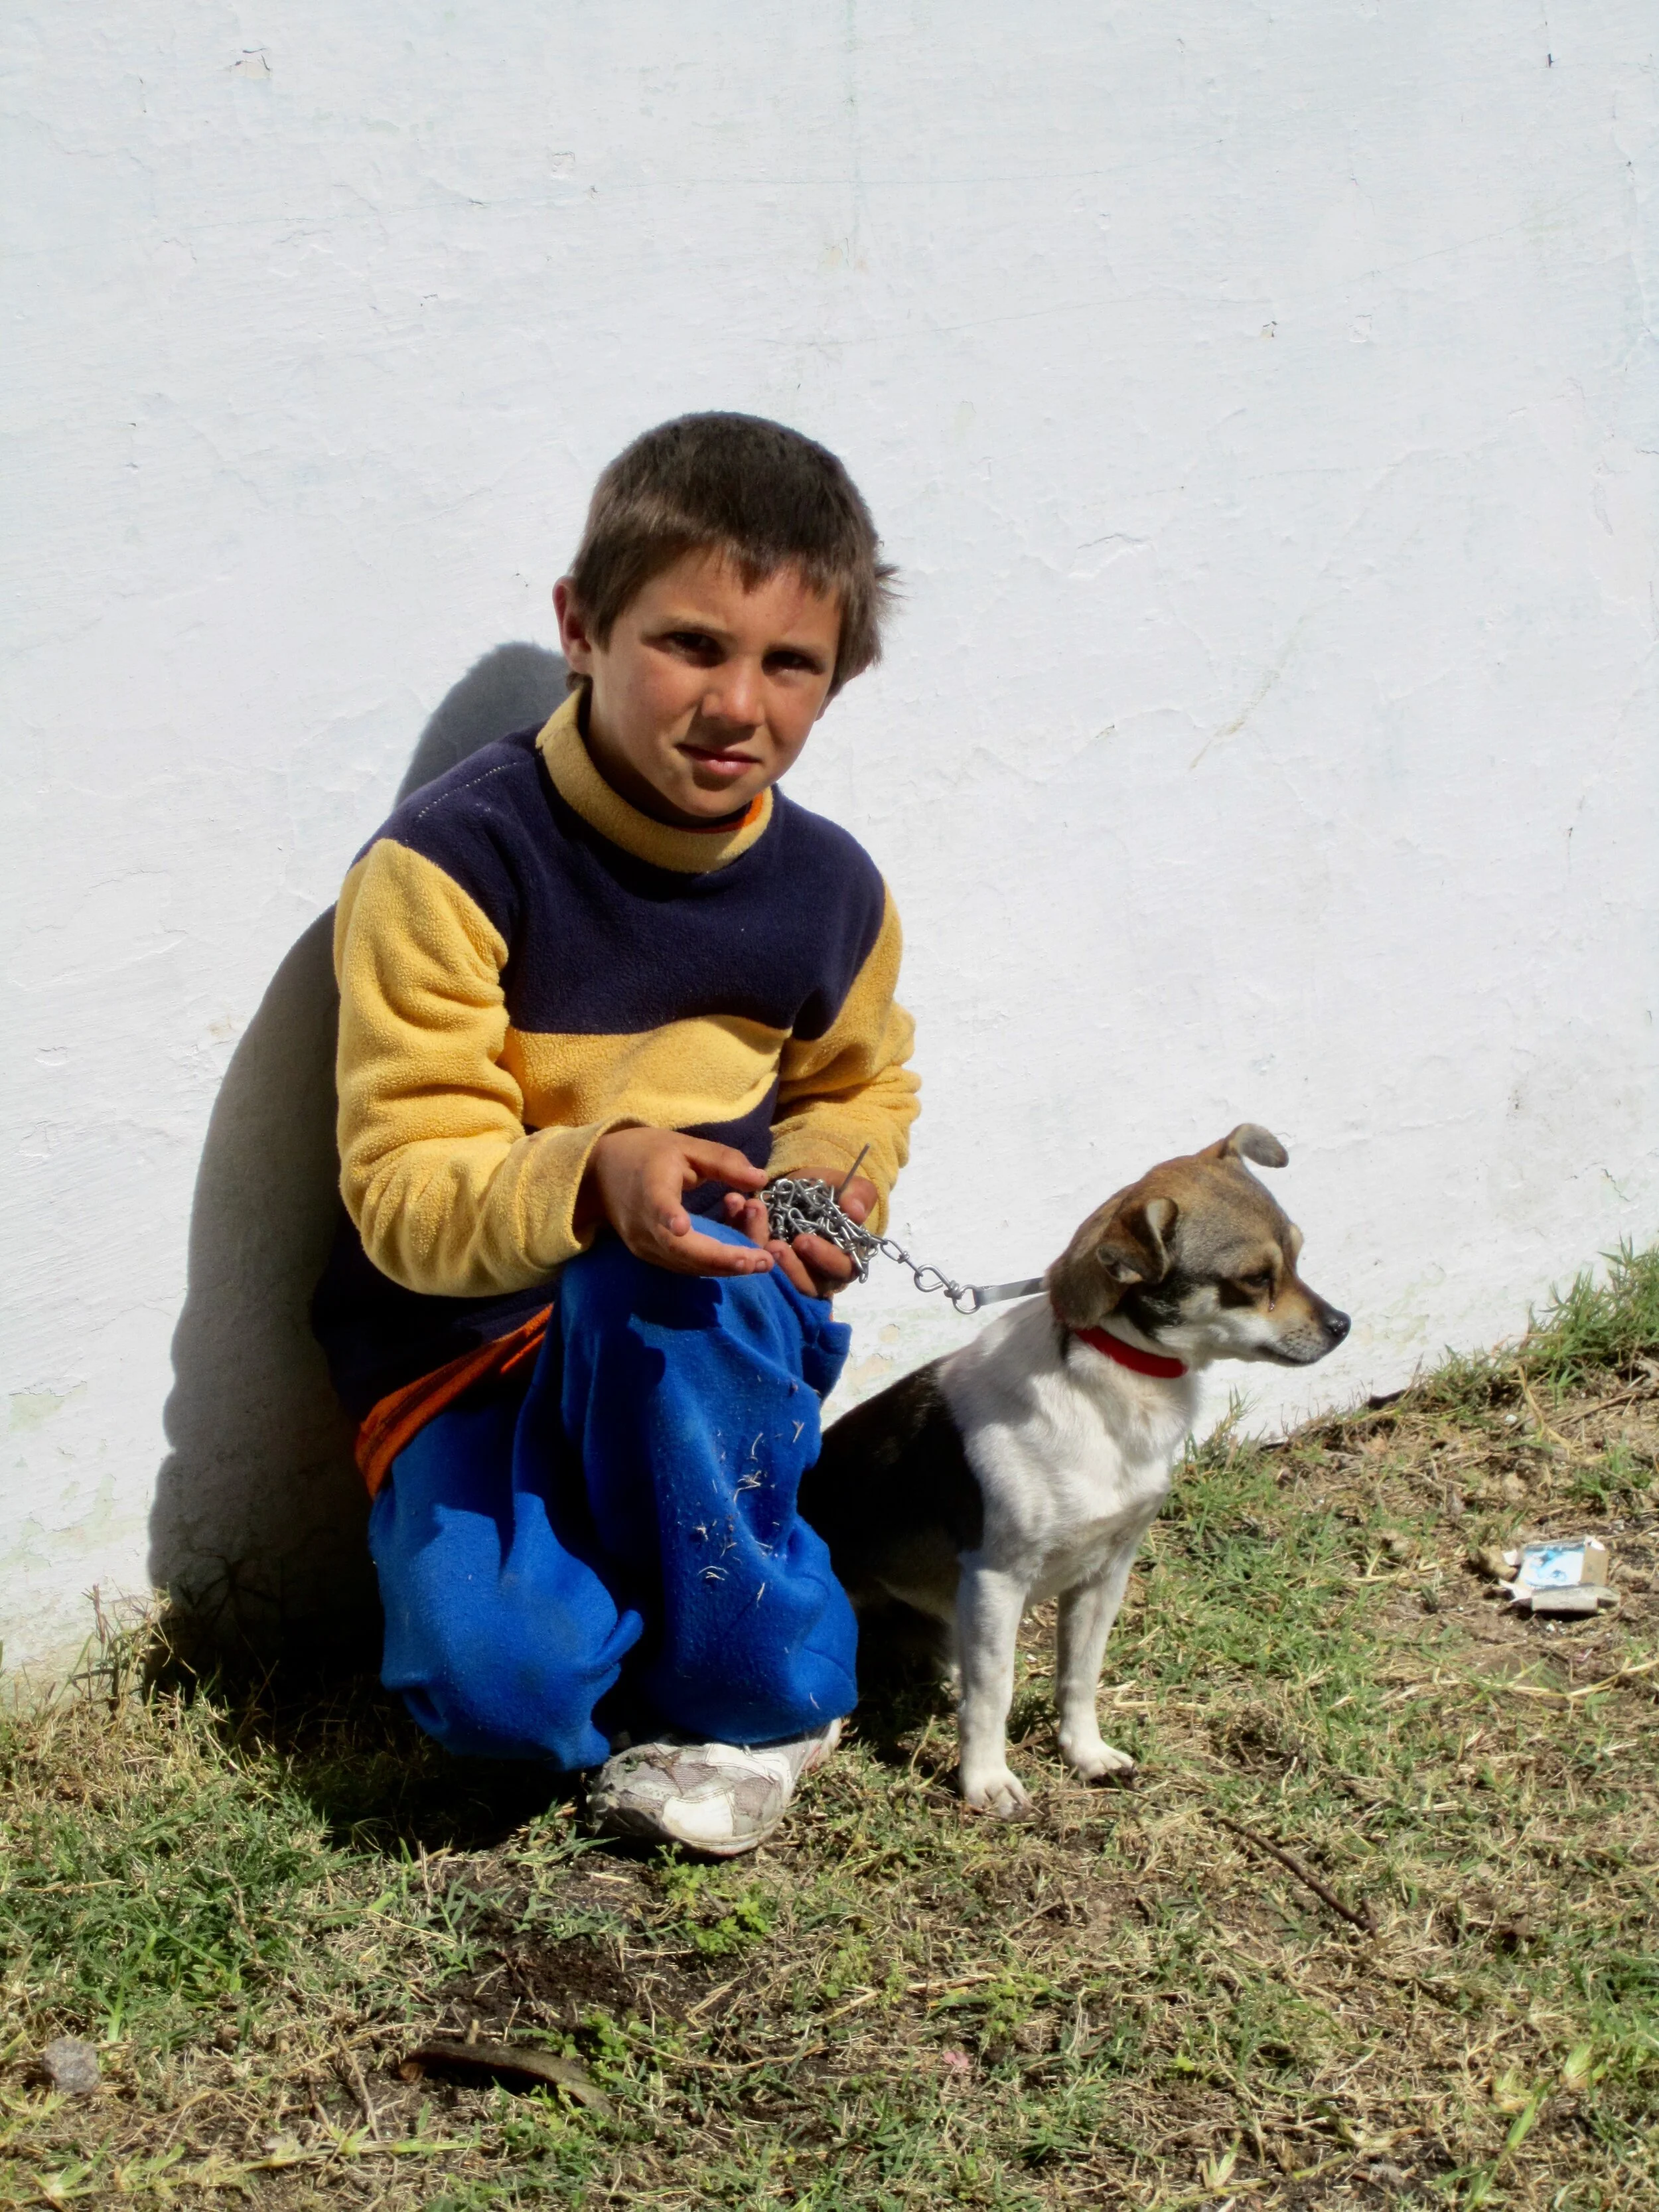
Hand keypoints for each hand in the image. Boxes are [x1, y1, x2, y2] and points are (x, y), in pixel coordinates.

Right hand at [579, 1129, 773, 1276]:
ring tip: (762, 1260)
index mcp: (650, 1187)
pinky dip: (713, 1262)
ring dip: (725, 1264)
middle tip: (764, 1261)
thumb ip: (723, 1161)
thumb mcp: (686, 1147)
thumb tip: (761, 1179)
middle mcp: (643, 1224)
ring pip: (687, 1264)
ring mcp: (643, 1245)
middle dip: (725, 1259)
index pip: (657, 1204)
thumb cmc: (647, 1154)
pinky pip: (684, 1264)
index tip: (681, 1226)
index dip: (669, 1216)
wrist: (601, 1175)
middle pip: (682, 1250)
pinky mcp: (648, 1255)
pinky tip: (739, 1255)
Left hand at [722, 1171, 878, 1298]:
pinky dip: (736, 1228)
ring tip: (748, 1219)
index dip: (822, 1257)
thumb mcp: (849, 1188)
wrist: (802, 1188)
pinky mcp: (756, 1262)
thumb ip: (859, 1195)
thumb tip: (855, 1212)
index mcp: (843, 1260)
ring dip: (756, 1250)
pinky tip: (732, 1204)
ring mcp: (784, 1273)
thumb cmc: (832, 1194)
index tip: (803, 1241)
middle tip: (771, 1245)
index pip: (838, 1269)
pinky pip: (745, 1256)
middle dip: (786, 1265)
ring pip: (771, 1277)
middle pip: (802, 1283)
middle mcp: (815, 1275)